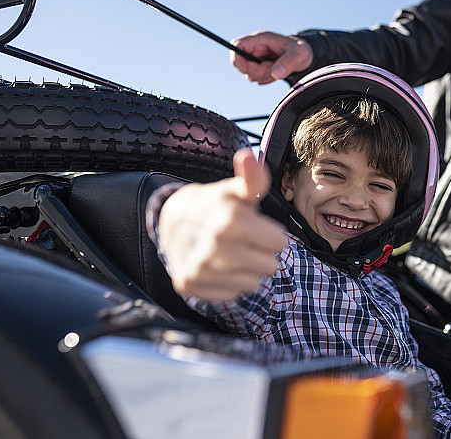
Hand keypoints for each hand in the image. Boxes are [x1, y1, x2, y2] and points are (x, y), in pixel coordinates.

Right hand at [158, 148, 285, 300]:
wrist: (171, 221)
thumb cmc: (214, 205)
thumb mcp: (234, 190)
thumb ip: (252, 179)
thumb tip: (250, 156)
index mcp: (230, 220)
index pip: (279, 242)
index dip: (271, 233)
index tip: (256, 226)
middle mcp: (215, 247)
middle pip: (270, 265)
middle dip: (262, 253)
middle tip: (244, 240)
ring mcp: (201, 268)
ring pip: (253, 283)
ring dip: (248, 270)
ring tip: (232, 252)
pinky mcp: (191, 285)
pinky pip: (232, 294)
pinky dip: (229, 283)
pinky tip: (218, 266)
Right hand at [230, 31, 312, 83]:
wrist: (304, 57)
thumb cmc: (301, 51)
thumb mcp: (299, 54)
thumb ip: (288, 63)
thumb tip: (276, 73)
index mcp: (260, 39)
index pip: (237, 45)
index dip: (237, 58)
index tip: (248, 69)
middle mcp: (255, 48)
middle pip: (241, 63)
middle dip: (257, 71)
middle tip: (273, 69)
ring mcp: (256, 58)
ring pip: (248, 73)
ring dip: (263, 76)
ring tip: (278, 70)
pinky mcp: (258, 67)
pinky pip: (255, 78)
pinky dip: (265, 79)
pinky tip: (276, 73)